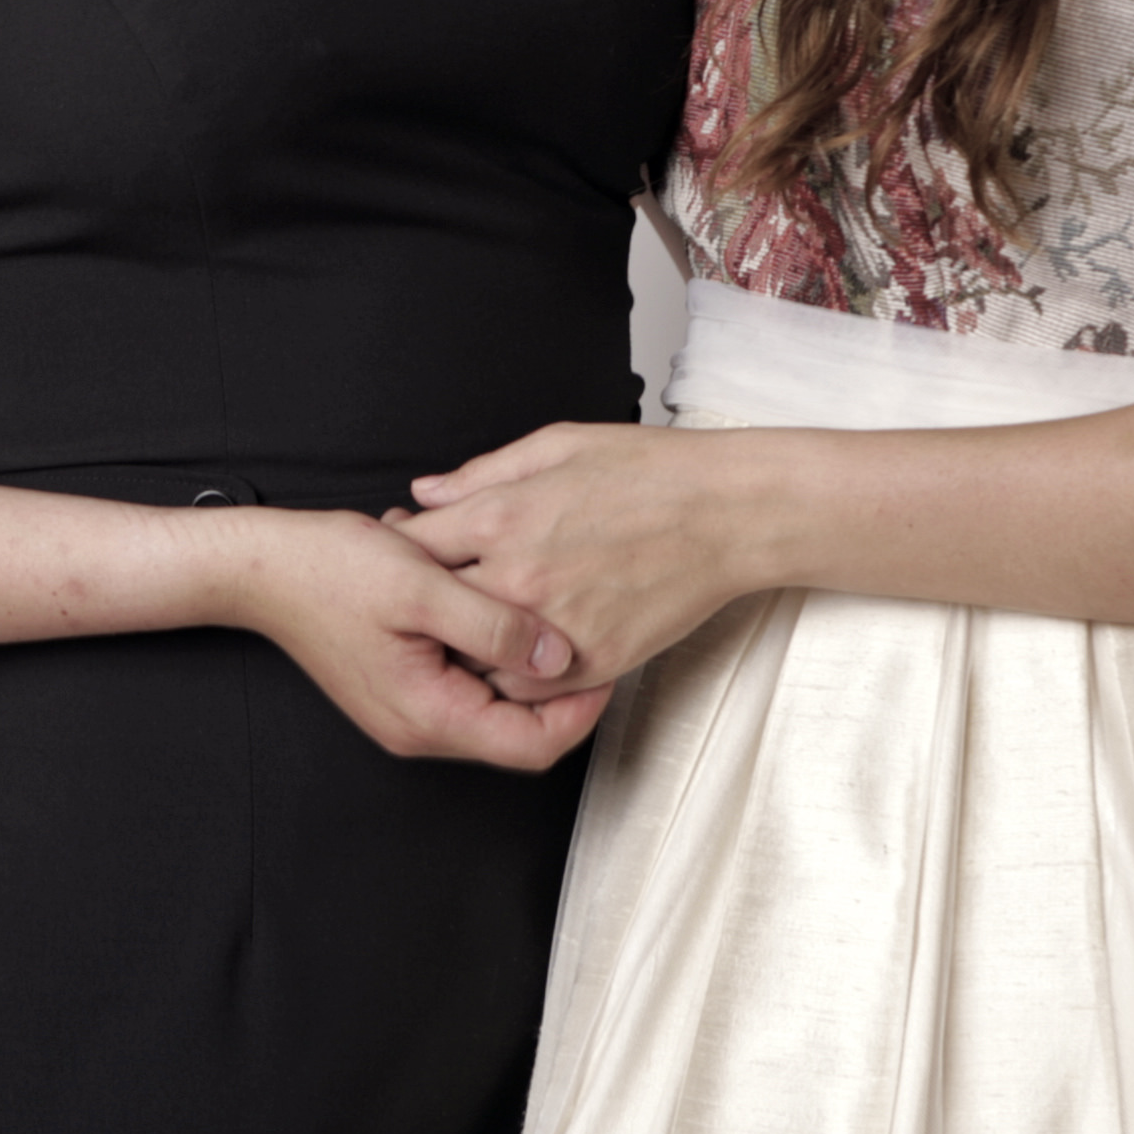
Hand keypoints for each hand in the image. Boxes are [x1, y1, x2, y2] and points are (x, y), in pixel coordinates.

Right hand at [215, 509, 601, 772]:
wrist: (262, 567)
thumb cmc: (328, 571)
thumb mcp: (422, 586)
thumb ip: (493, 625)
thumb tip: (558, 655)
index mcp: (428, 714)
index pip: (533, 745)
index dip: (582, 711)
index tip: (606, 666)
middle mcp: (419, 726)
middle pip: (518, 733)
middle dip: (559, 689)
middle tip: (588, 637)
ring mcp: (408, 710)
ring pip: (494, 706)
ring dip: (520, 663)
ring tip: (536, 612)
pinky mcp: (402, 686)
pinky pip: (466, 683)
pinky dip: (487, 649)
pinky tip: (485, 603)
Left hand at [391, 423, 748, 695]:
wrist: (728, 513)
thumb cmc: (649, 471)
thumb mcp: (556, 446)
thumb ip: (481, 474)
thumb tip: (428, 493)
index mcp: (501, 517)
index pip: (416, 545)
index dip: (405, 549)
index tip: (409, 551)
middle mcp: (518, 578)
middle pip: (436, 609)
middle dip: (426, 602)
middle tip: (429, 598)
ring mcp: (554, 625)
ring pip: (475, 659)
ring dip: (467, 647)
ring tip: (472, 630)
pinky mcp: (592, 660)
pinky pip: (529, 687)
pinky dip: (517, 674)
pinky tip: (522, 650)